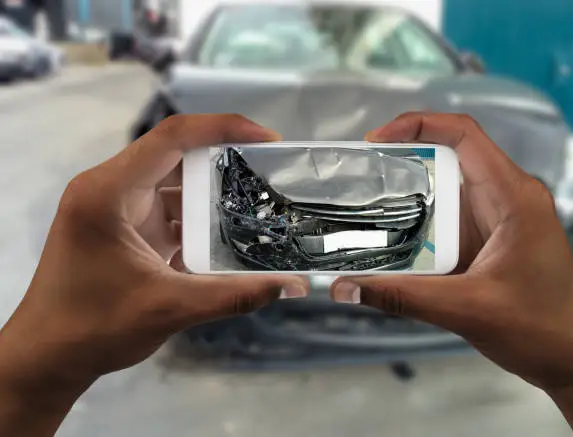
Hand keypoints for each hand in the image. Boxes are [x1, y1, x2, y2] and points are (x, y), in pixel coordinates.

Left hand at [0, 114, 308, 435]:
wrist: (48, 358)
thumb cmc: (93, 328)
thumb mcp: (169, 308)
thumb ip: (235, 295)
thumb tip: (295, 287)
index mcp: (109, 191)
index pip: (172, 137)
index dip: (223, 128)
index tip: (267, 140)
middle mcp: (110, 189)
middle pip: (177, 158)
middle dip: (225, 164)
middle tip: (272, 176)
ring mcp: (116, 209)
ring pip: (175, 186)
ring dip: (213, 197)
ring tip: (259, 205)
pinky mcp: (124, 229)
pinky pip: (169, 212)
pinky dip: (198, 221)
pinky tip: (229, 235)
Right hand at [331, 113, 572, 434]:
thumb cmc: (540, 328)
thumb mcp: (466, 309)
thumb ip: (401, 297)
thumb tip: (342, 288)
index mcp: (512, 196)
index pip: (463, 135)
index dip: (417, 125)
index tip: (375, 141)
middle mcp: (507, 196)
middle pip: (451, 155)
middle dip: (404, 158)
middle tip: (360, 174)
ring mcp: (500, 216)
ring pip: (449, 186)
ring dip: (410, 190)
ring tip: (366, 200)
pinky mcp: (492, 236)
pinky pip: (452, 214)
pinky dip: (421, 217)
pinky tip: (393, 234)